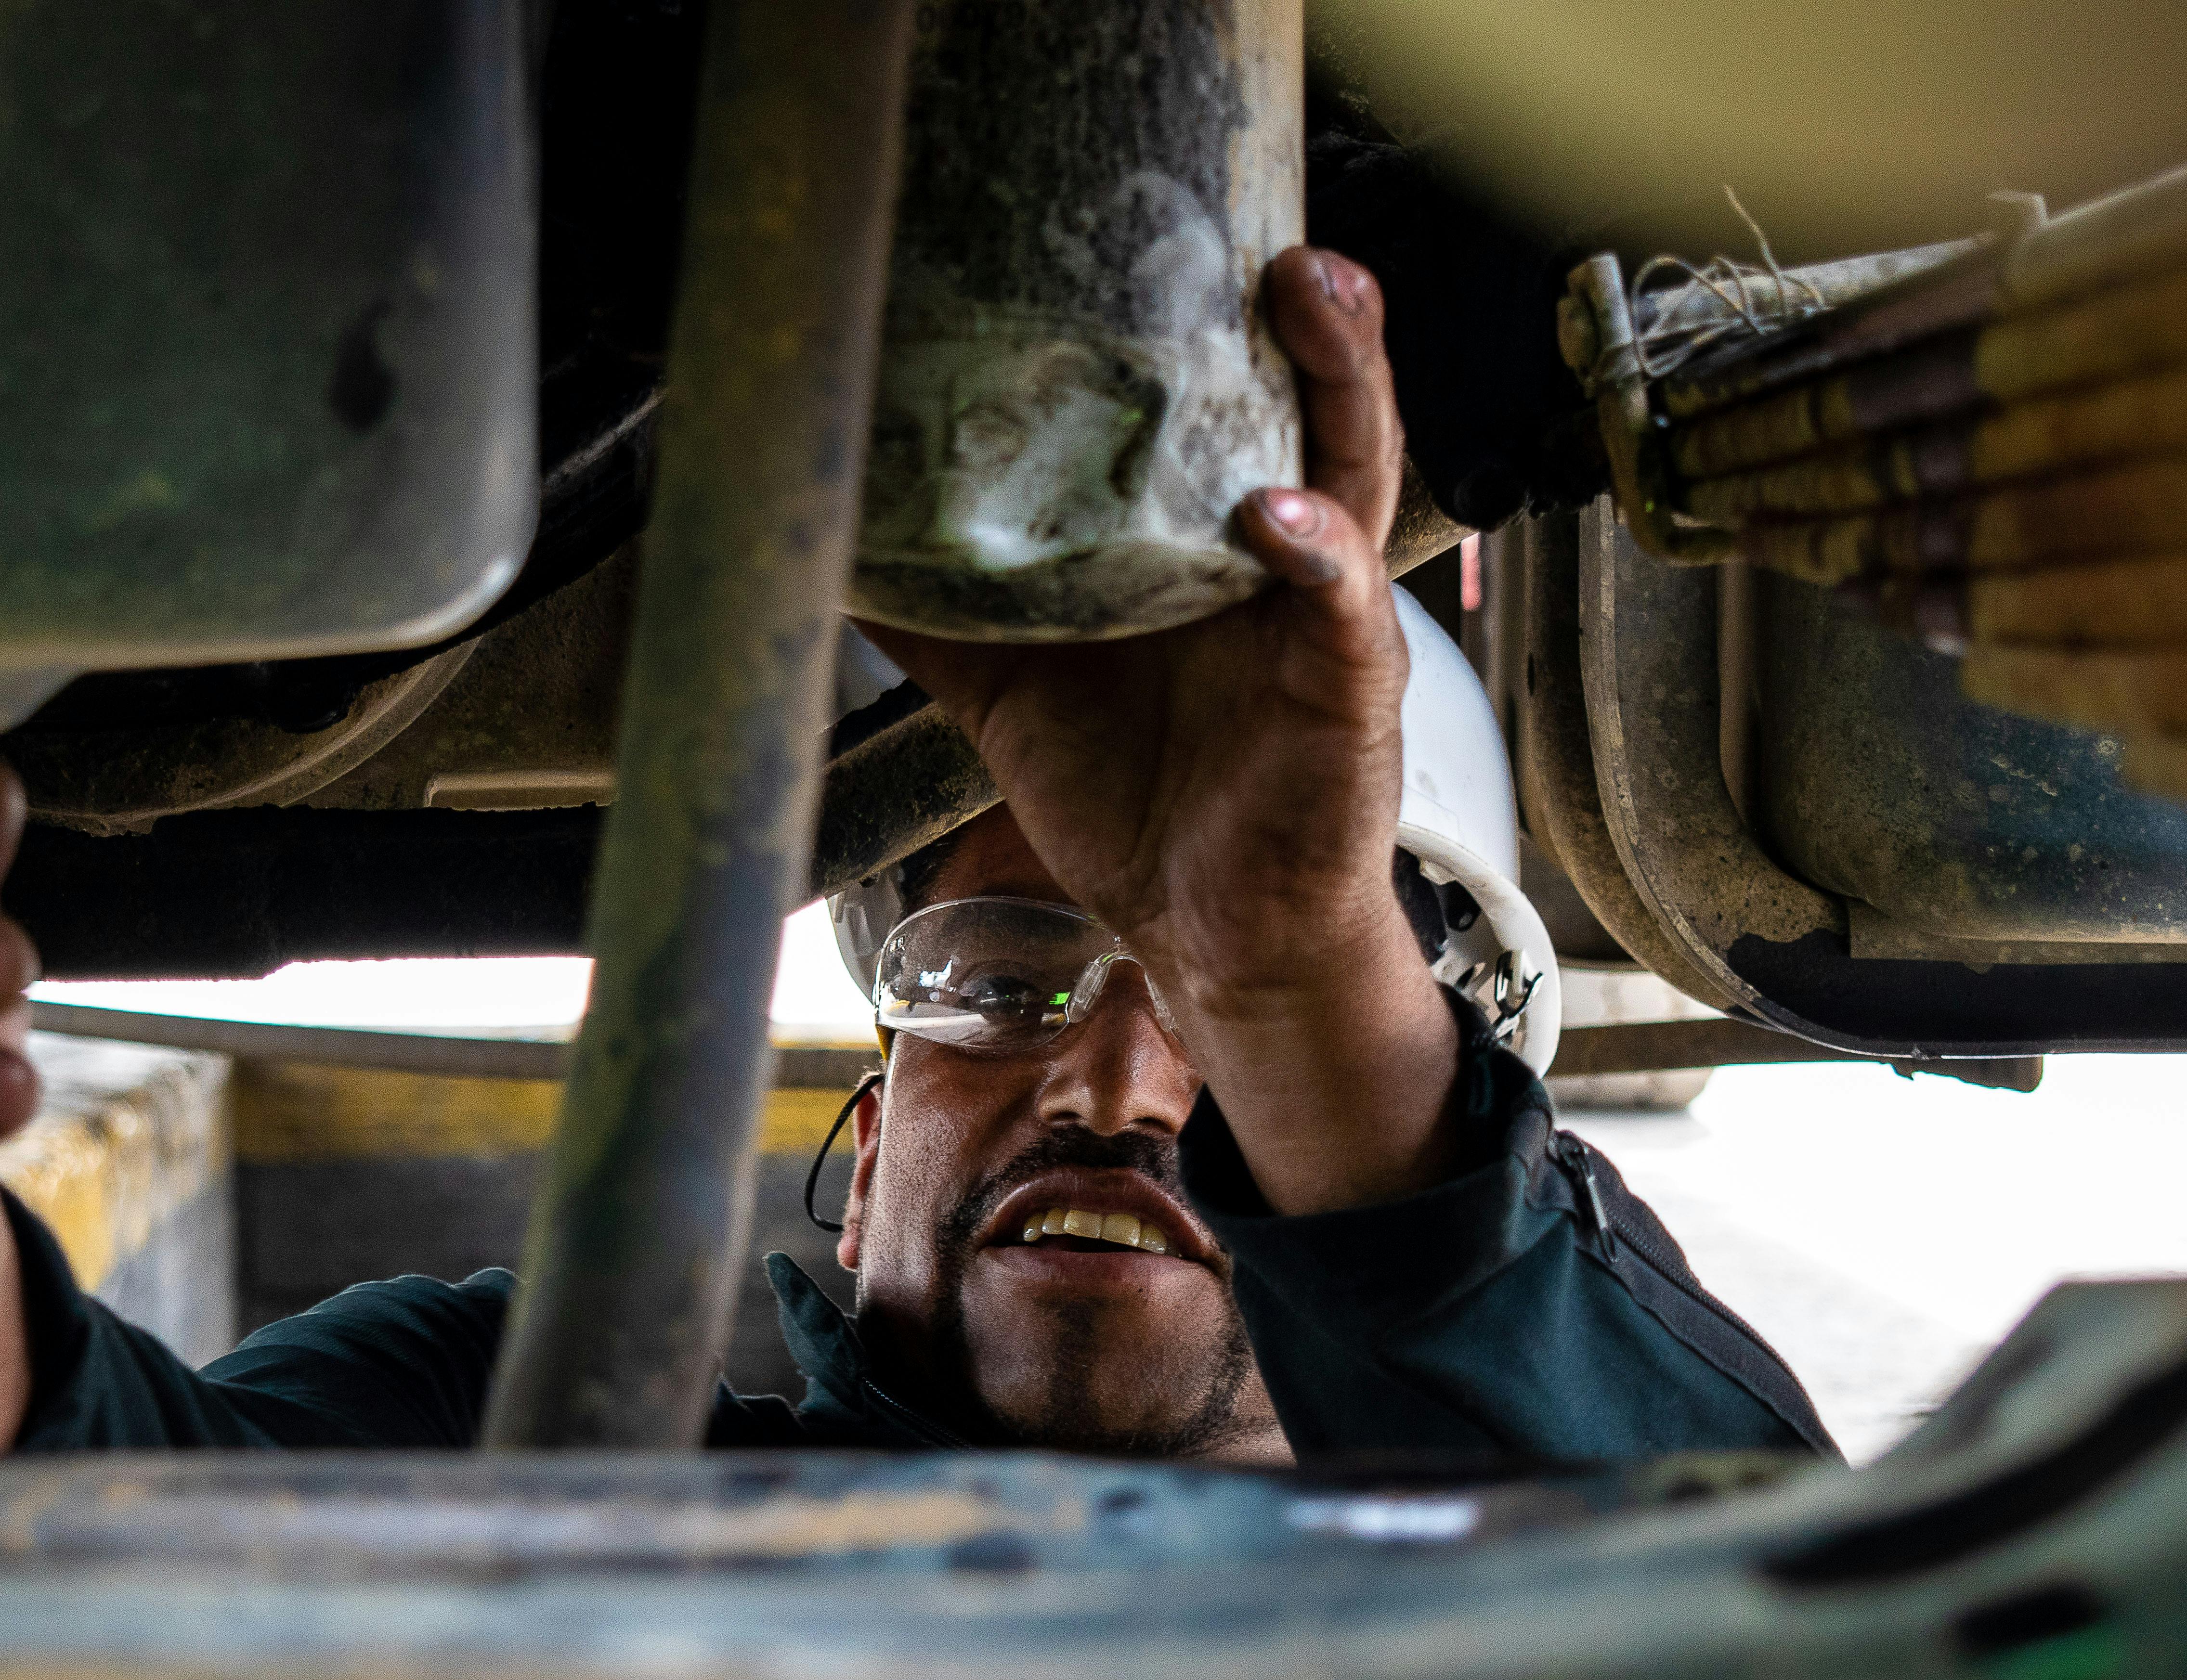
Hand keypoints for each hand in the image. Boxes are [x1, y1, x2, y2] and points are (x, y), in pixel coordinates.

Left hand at [861, 247, 1461, 1211]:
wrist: (1202, 930)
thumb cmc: (1133, 801)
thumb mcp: (1014, 696)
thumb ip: (942, 619)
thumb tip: (835, 550)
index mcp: (1204, 548)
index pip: (1226, 410)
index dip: (1215, 328)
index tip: (1173, 242)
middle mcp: (1274, 566)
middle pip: (1308, 416)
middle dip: (1310, 325)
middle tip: (1281, 245)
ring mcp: (1317, 626)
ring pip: (1351, 484)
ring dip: (1342, 388)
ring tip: (1312, 304)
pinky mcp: (1343, 699)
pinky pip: (1340, 616)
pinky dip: (1314, 563)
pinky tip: (1278, 522)